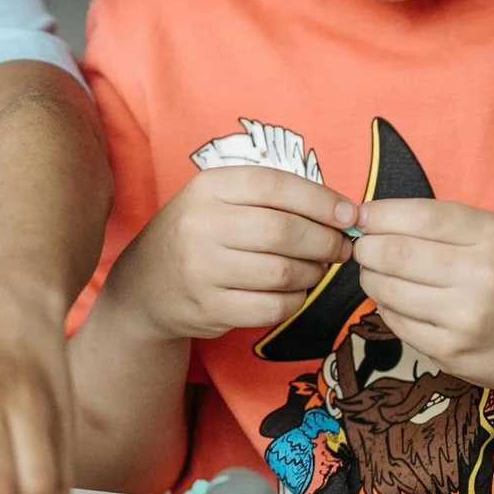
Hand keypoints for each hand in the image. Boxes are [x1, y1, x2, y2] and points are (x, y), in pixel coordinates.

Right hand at [102, 167, 355, 340]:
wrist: (145, 285)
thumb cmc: (199, 235)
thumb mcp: (220, 200)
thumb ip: (272, 198)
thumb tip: (343, 213)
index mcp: (208, 188)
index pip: (274, 185)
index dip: (320, 200)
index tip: (349, 215)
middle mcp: (200, 225)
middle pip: (283, 231)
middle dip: (325, 241)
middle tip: (340, 247)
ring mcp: (202, 270)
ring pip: (282, 273)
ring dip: (313, 273)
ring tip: (316, 268)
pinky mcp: (209, 309)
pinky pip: (273, 307)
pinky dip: (295, 301)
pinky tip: (293, 292)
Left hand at [351, 200, 493, 403]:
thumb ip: (446, 227)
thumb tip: (373, 219)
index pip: (420, 216)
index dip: (378, 215)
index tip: (361, 217)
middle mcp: (482, 275)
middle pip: (394, 252)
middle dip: (366, 248)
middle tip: (363, 249)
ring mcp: (466, 317)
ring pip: (387, 289)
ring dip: (371, 279)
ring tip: (379, 274)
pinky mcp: (452, 352)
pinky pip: (397, 323)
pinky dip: (387, 309)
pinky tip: (401, 304)